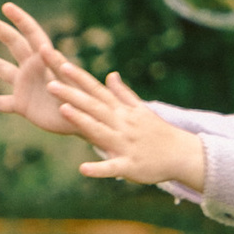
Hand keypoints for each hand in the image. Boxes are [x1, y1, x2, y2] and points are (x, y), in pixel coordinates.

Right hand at [0, 1, 94, 133]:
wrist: (87, 123)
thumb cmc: (87, 103)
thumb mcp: (74, 83)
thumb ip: (58, 68)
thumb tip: (43, 48)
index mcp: (48, 60)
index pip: (33, 34)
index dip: (20, 20)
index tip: (6, 7)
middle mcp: (34, 68)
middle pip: (12, 43)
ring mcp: (25, 86)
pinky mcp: (22, 105)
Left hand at [59, 69, 206, 192]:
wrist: (183, 155)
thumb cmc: (158, 132)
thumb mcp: (142, 110)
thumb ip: (123, 94)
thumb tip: (111, 75)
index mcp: (123, 112)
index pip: (98, 91)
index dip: (80, 78)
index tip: (63, 64)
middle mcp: (122, 124)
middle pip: (94, 107)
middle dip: (72, 96)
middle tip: (50, 84)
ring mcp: (124, 145)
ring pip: (100, 132)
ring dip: (82, 121)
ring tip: (63, 111)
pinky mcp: (129, 166)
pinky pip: (112, 168)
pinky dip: (98, 169)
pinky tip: (83, 168)